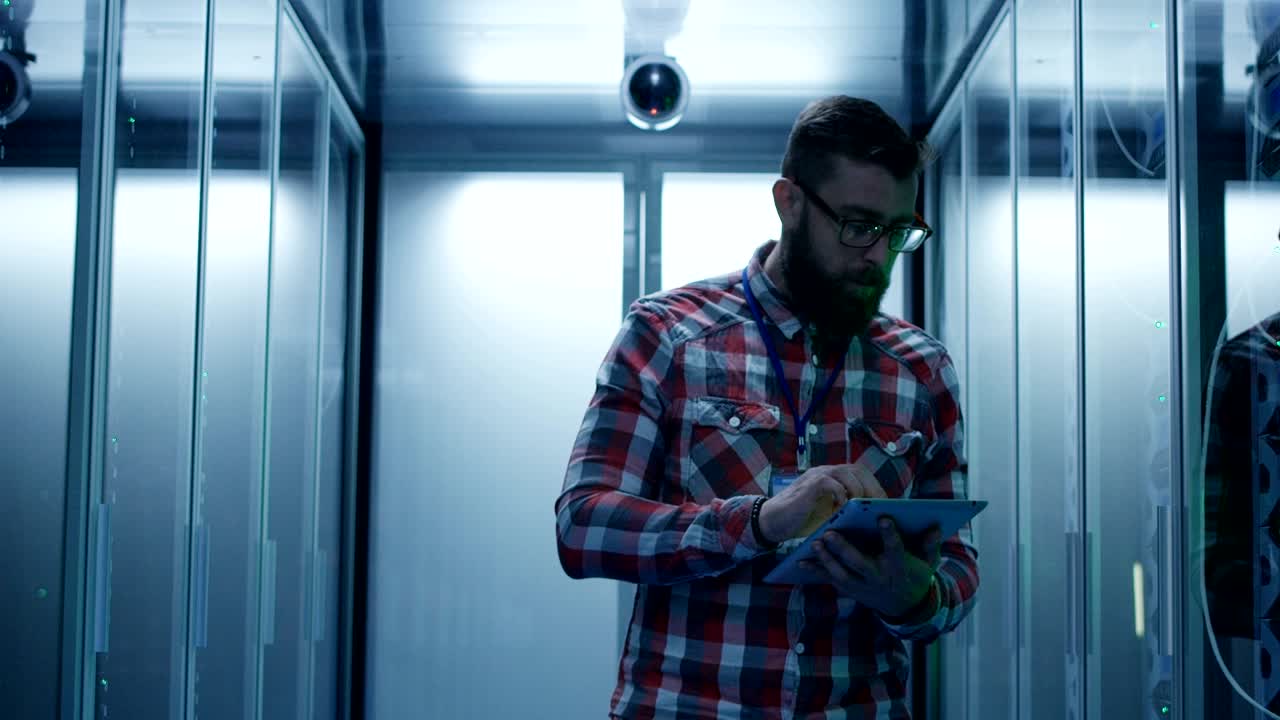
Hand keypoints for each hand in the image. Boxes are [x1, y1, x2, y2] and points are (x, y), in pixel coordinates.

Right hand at [758, 464, 885, 543]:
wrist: (773, 521)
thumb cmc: (803, 519)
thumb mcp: (830, 512)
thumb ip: (846, 508)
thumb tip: (872, 516)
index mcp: (834, 476)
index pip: (862, 474)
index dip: (876, 487)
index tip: (886, 504)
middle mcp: (828, 471)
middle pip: (859, 470)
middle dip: (873, 488)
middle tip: (880, 507)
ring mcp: (819, 475)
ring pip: (849, 474)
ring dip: (859, 492)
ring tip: (862, 510)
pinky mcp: (811, 484)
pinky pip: (833, 484)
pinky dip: (841, 497)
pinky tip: (841, 511)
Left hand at [800, 518, 941, 619]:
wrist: (905, 606)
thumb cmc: (916, 575)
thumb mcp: (928, 562)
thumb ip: (930, 544)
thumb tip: (936, 526)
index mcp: (898, 566)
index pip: (895, 549)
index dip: (890, 534)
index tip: (884, 517)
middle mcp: (879, 577)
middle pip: (859, 563)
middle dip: (844, 549)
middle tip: (830, 533)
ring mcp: (863, 586)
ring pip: (842, 574)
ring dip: (826, 560)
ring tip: (814, 543)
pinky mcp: (851, 590)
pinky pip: (831, 581)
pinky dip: (816, 572)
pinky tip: (800, 561)